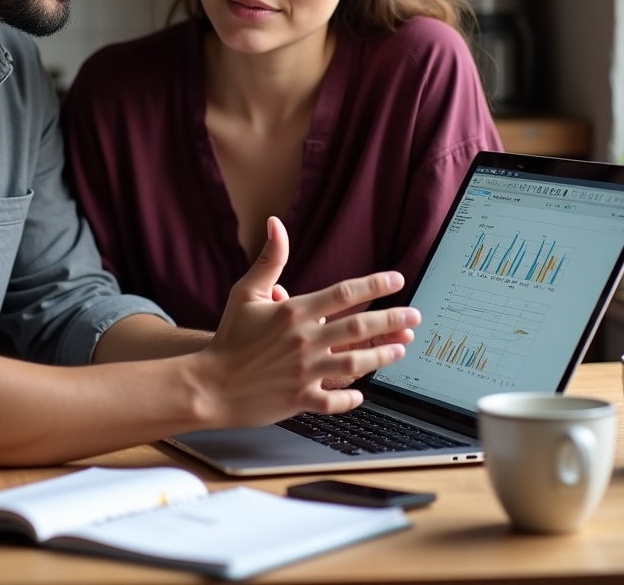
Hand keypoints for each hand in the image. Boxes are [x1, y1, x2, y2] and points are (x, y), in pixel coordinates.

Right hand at [193, 216, 419, 428]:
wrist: (209, 385)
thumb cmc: (228, 337)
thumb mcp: (245, 293)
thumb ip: (268, 259)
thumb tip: (275, 223)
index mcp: (293, 312)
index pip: (343, 293)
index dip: (373, 285)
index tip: (396, 280)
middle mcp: (304, 341)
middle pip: (358, 327)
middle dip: (392, 320)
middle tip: (415, 316)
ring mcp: (305, 372)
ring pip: (356, 363)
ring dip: (383, 355)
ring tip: (402, 348)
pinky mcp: (301, 399)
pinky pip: (334, 400)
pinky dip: (351, 397)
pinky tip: (362, 392)